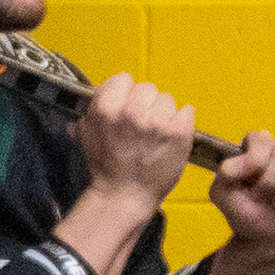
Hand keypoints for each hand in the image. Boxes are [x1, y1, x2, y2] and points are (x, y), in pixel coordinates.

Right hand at [73, 74, 194, 210]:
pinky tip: (170, 136)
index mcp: (106, 109)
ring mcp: (158, 121)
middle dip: (145, 103)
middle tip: (141, 123)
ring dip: (163, 113)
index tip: (126, 104)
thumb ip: (92, 112)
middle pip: (148, 88)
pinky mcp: (180, 131)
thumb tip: (95, 96)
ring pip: (168, 99)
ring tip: (154, 134)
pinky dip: (181, 122)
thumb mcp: (87, 136)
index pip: (123, 79)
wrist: (125, 195)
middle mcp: (132, 112)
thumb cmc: (107, 168)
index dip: (124, 92)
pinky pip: (186, 111)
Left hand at [203, 129, 274, 274]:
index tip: (249, 178)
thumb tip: (239, 164)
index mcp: (259, 151)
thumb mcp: (222, 198)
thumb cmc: (243, 217)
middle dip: (271, 185)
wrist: (267, 243)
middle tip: (266, 203)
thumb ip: (226, 177)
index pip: (261, 138)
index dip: (257, 159)